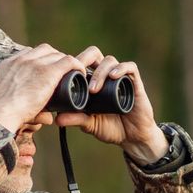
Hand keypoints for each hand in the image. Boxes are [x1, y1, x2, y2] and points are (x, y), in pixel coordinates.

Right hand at [0, 43, 87, 133]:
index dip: (40, 60)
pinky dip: (76, 65)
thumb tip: (48, 119)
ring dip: (63, 61)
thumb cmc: (3, 114)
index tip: (46, 69)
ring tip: (70, 72)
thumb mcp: (10, 102)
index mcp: (9, 64)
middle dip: (54, 57)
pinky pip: (67, 61)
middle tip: (60, 71)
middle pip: (44, 50)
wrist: (1, 113)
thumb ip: (26, 105)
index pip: (29, 53)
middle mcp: (21, 60)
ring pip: (56, 54)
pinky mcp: (48, 72)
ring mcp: (35, 64)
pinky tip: (80, 72)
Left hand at [54, 47, 168, 164]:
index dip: (73, 63)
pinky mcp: (135, 83)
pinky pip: (130, 67)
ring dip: (99, 72)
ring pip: (109, 61)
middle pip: (94, 54)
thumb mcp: (90, 124)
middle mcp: (106, 76)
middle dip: (84, 59)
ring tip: (94, 89)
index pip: (82, 62)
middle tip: (77, 72)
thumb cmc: (111, 128)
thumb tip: (57, 119)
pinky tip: (113, 76)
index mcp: (93, 81)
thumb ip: (75, 119)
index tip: (65, 74)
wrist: (133, 138)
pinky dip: (121, 68)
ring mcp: (121, 78)